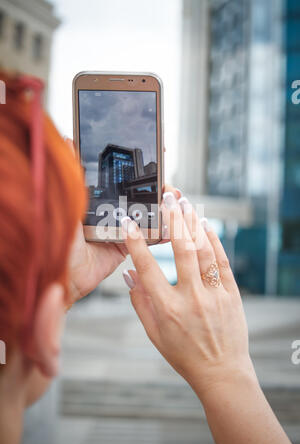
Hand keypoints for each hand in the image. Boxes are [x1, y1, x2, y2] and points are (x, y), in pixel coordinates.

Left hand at [66, 139, 171, 304]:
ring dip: (165, 208)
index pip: (123, 177)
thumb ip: (71, 173)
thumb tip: (68, 139)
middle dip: (160, 189)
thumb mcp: (64, 199)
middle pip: (140, 195)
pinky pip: (147, 238)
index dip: (142, 167)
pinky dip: (162, 232)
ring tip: (178, 202)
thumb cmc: (56, 237)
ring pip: (147, 214)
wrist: (61, 273)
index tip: (159, 155)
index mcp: (96, 197)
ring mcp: (119, 228)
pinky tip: (173, 227)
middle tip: (172, 188)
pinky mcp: (125, 247)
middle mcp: (109, 211)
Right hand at [121, 186, 292, 443]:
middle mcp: (191, 299)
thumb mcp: (154, 333)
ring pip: (204, 251)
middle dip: (173, 220)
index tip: (130, 223)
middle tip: (168, 198)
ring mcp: (214, 295)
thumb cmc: (184, 354)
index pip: (148, 269)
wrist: (221, 371)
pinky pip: (222, 262)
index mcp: (168, 309)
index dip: (136, 244)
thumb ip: (140, 302)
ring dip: (194, 224)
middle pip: (182, 250)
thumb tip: (128, 273)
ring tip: (186, 204)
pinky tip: (206, 225)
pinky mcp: (231, 294)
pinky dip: (214, 241)